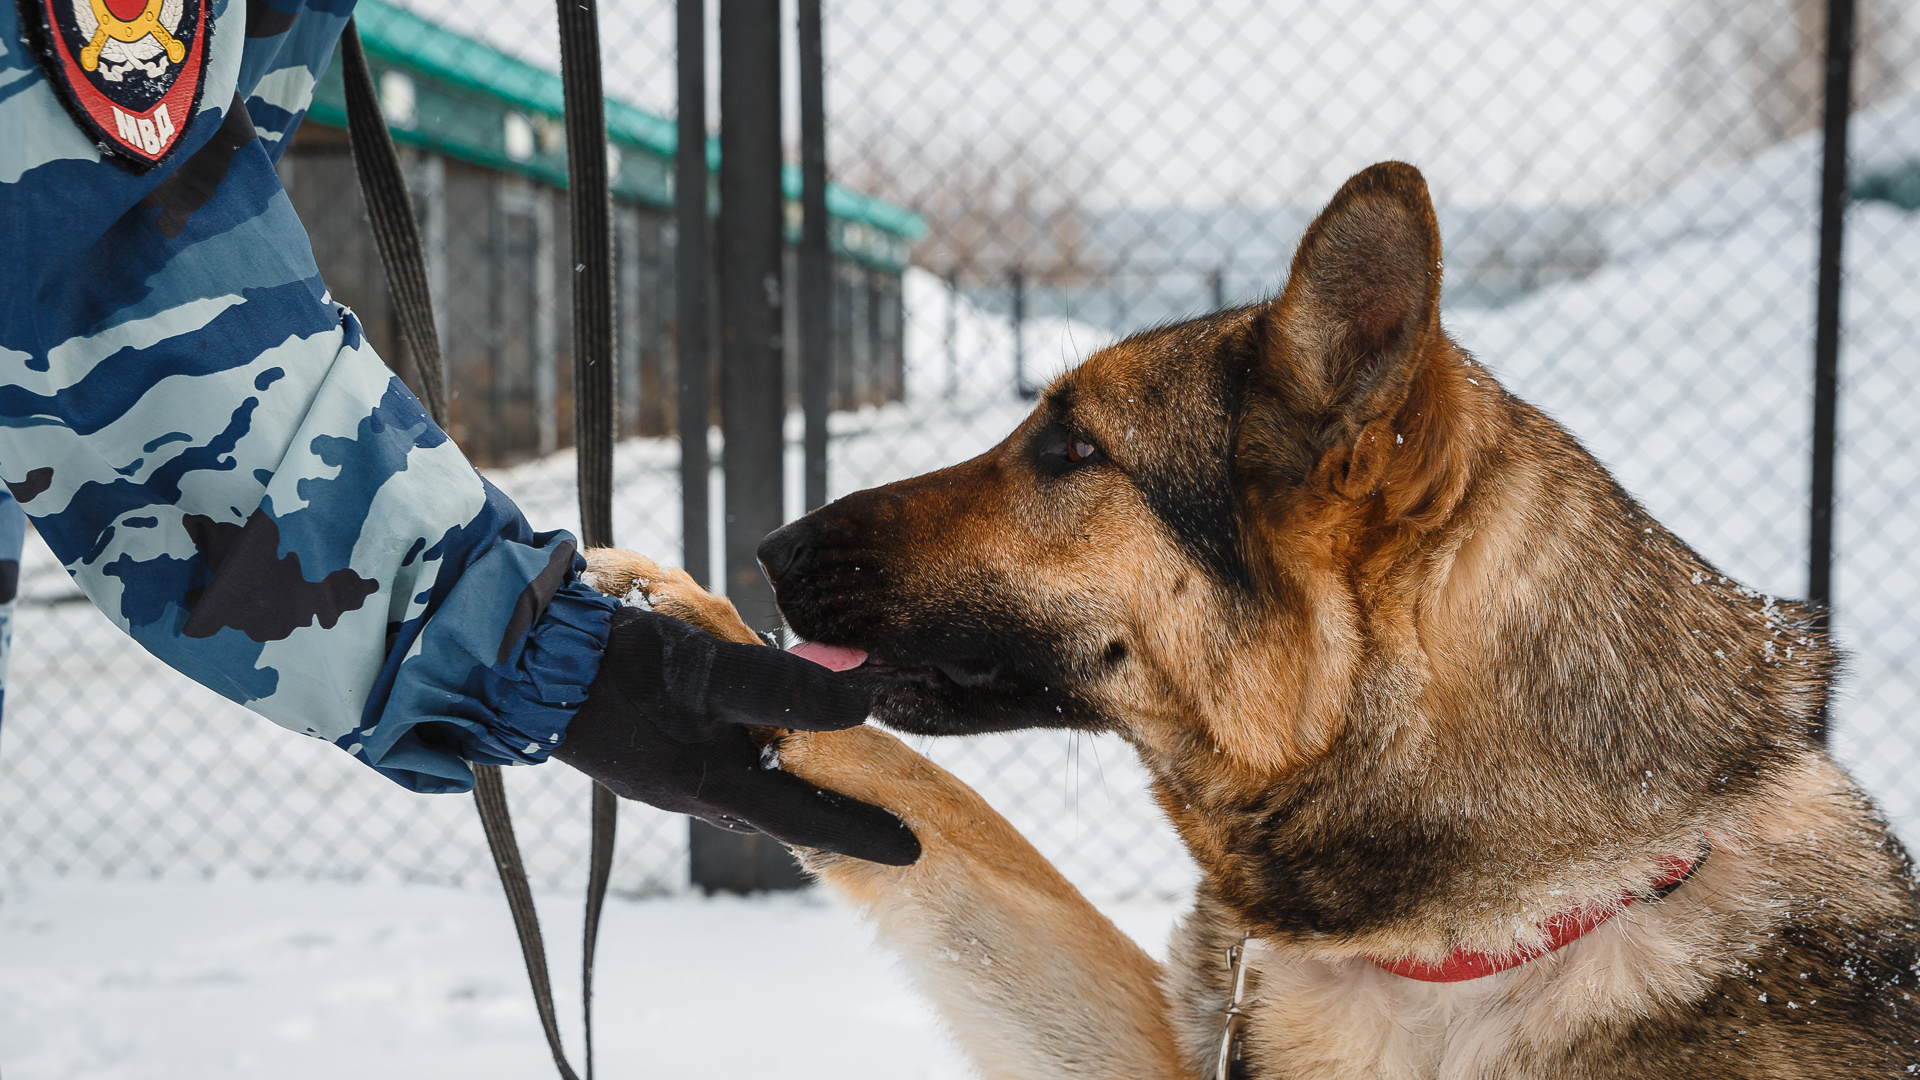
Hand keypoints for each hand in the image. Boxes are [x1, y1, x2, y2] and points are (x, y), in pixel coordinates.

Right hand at [554, 606, 920, 865]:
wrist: (518, 661)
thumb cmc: (618, 667)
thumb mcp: (712, 671)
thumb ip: (786, 689)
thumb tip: (861, 704)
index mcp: (713, 786)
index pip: (809, 821)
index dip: (863, 833)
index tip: (913, 849)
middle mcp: (691, 791)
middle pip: (776, 805)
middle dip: (825, 807)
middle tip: (876, 803)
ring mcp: (661, 771)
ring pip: (741, 780)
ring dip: (782, 771)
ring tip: (819, 756)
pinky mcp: (640, 747)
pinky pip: (710, 756)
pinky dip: (743, 743)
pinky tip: (743, 717)